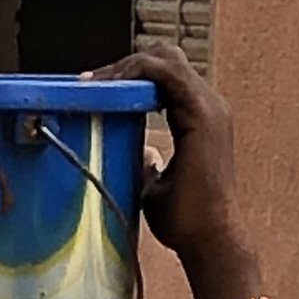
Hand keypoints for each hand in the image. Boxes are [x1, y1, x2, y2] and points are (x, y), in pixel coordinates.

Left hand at [89, 45, 252, 298]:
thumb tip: (141, 153)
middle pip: (165, 59)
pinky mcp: (202, 113)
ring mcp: (209, 106)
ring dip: (125, 67)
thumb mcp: (156, 185)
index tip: (96, 90)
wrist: (208, 240)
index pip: (164, 78)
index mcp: (200, 118)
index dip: (131, 77)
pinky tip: (110, 85)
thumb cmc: (186, 222)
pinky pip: (166, 73)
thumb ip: (149, 164)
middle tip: (89, 82)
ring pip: (164, 60)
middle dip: (125, 65)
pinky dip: (136, 72)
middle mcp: (209, 106)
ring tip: (93, 83)